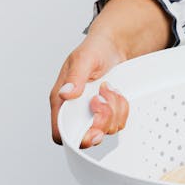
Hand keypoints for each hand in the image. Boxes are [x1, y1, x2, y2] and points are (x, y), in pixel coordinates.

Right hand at [50, 33, 130, 148]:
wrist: (114, 47)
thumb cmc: (94, 50)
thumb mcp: (84, 59)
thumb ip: (75, 78)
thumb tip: (65, 95)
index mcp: (62, 101)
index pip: (61, 133)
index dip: (76, 138)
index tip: (93, 128)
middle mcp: (76, 110)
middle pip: (88, 136)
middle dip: (102, 120)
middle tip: (103, 98)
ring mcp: (93, 112)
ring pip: (107, 129)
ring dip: (114, 109)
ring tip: (109, 88)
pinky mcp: (109, 111)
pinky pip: (119, 121)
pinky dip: (123, 108)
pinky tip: (117, 93)